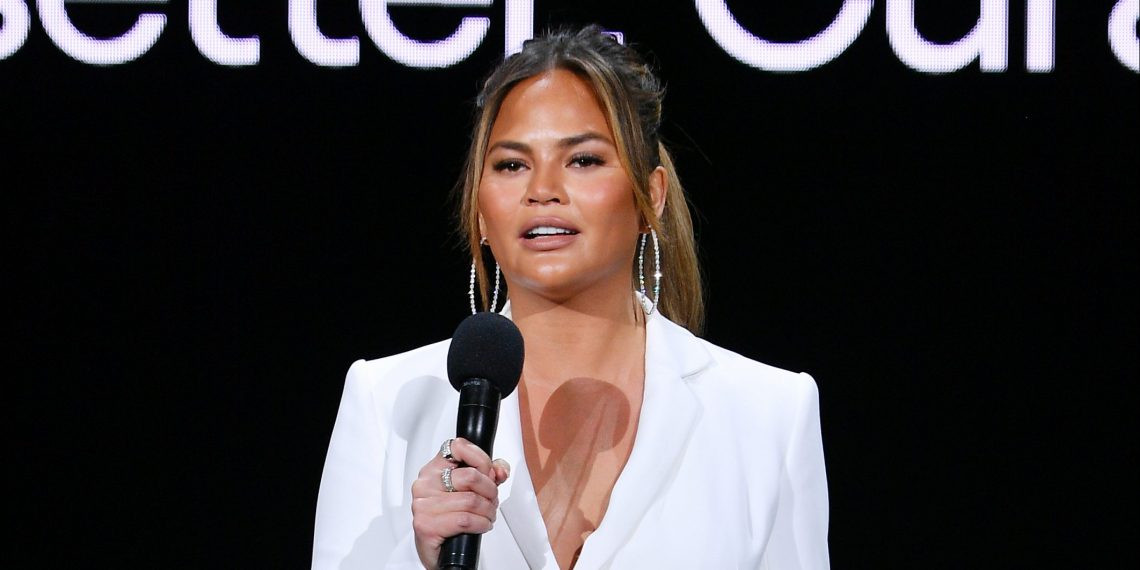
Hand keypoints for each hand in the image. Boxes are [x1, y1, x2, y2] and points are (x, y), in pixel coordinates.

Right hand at [411, 438, 510, 568]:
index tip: (488, 473)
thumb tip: (500, 470)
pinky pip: (465, 519)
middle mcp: (425, 484)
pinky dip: (481, 524)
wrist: (437, 550)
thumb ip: (488, 474)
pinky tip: (481, 526)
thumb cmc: (451, 517)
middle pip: (471, 476)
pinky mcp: (426, 525)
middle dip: (490, 491)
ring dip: (488, 511)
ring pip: (471, 500)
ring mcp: (423, 504)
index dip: (481, 458)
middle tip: (491, 501)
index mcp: (434, 469)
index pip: (458, 446)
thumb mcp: (470, 490)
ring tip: (487, 516)